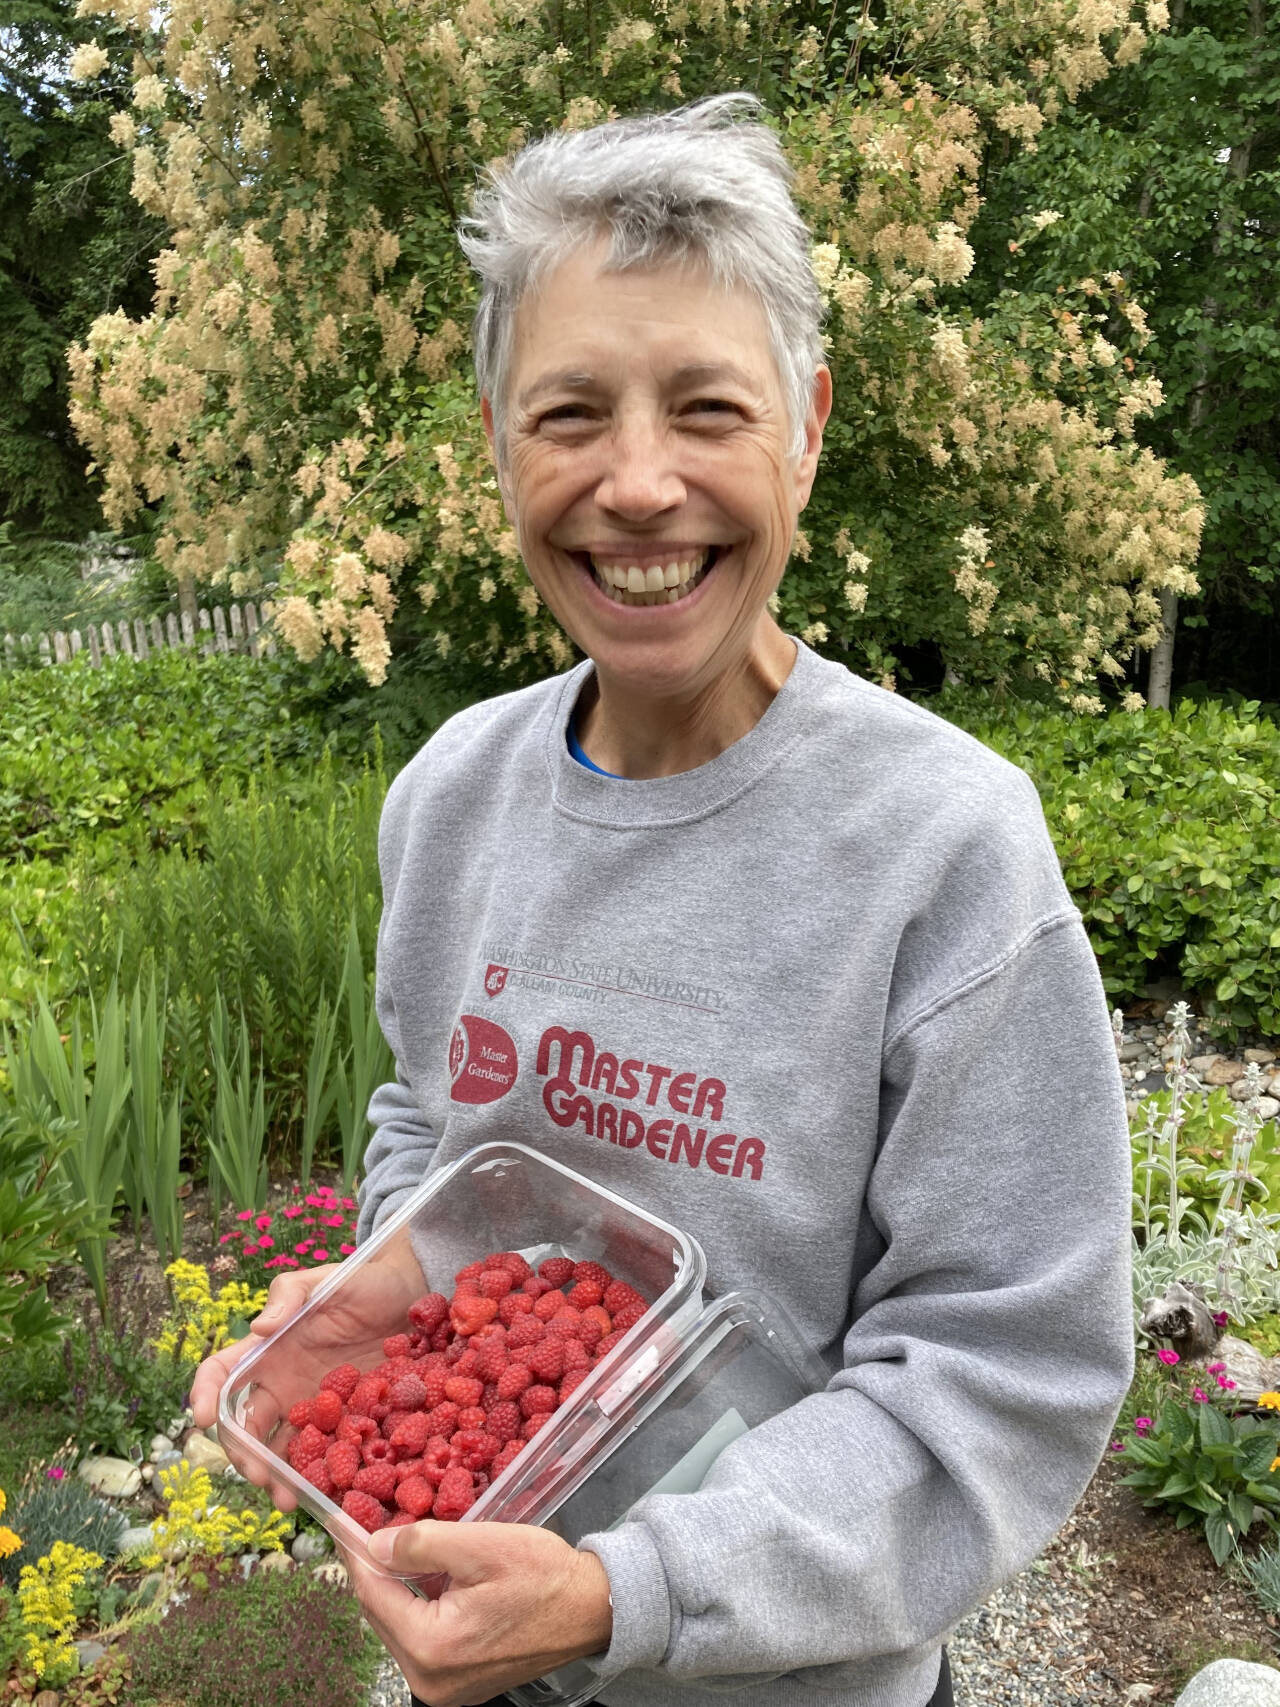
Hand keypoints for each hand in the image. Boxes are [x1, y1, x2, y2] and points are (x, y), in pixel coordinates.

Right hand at [190, 1263, 343, 1507]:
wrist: (412, 1295)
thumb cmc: (361, 1282)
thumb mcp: (324, 1281)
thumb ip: (289, 1296)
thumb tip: (257, 1328)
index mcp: (267, 1350)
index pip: (221, 1374)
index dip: (204, 1395)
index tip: (203, 1420)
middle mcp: (282, 1384)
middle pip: (247, 1426)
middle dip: (245, 1454)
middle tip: (258, 1475)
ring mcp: (313, 1407)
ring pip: (282, 1450)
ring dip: (278, 1478)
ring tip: (289, 1500)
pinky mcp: (346, 1421)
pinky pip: (326, 1454)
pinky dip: (320, 1476)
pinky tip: (325, 1495)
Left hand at [342, 1520, 613, 1706]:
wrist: (592, 1609)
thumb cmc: (544, 1576)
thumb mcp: (481, 1544)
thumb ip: (421, 1544)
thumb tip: (373, 1545)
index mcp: (430, 1647)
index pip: (372, 1593)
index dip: (355, 1550)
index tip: (339, 1519)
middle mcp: (429, 1681)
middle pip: (381, 1613)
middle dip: (378, 1568)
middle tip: (372, 1524)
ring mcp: (443, 1688)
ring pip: (399, 1625)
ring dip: (399, 1586)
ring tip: (406, 1545)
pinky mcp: (458, 1685)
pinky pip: (422, 1639)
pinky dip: (420, 1605)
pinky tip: (432, 1576)